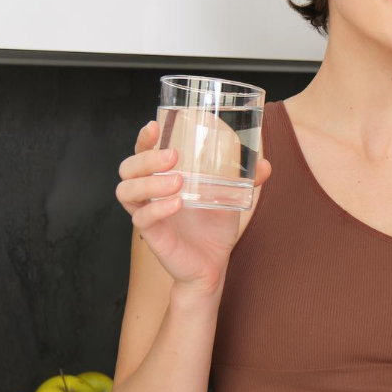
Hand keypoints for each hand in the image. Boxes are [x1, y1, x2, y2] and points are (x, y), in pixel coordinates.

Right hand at [114, 118, 271, 292]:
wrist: (213, 265)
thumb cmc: (213, 228)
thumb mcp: (230, 198)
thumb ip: (246, 180)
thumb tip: (265, 164)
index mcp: (162, 179)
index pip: (141, 153)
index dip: (143, 139)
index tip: (154, 126)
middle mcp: (149, 195)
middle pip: (127, 169)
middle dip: (145, 158)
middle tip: (173, 156)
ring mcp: (148, 214)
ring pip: (127, 192)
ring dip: (149, 182)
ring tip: (178, 181)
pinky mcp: (153, 235)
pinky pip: (142, 219)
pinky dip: (158, 208)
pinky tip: (177, 203)